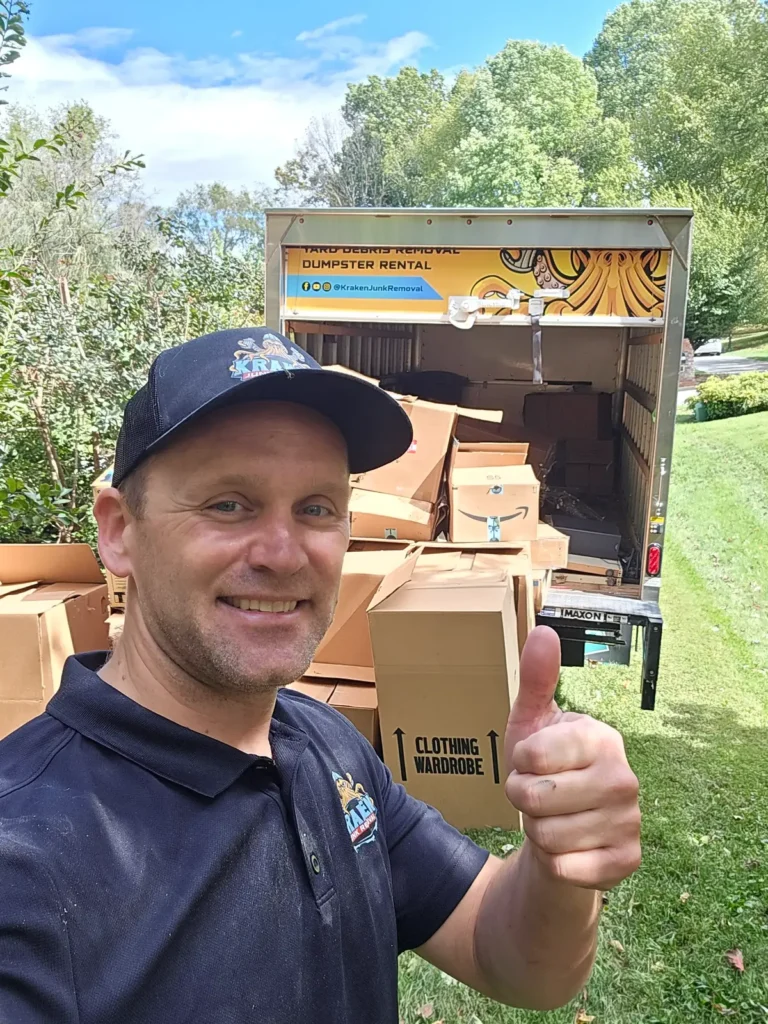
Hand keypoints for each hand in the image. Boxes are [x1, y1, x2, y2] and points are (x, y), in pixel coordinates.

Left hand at [504, 626, 640, 890]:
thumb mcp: (531, 723)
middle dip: (522, 801)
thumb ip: (536, 679)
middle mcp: (624, 777)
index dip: (517, 764)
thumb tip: (544, 630)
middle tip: (538, 796)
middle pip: (535, 799)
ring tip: (552, 819)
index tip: (530, 763)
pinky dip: (553, 862)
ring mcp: (630, 821)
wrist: (562, 830)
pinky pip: (565, 868)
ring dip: (536, 832)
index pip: (530, 755)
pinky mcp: (627, 861)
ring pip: (547, 837)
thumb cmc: (544, 771)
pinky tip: (567, 849)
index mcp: (601, 738)